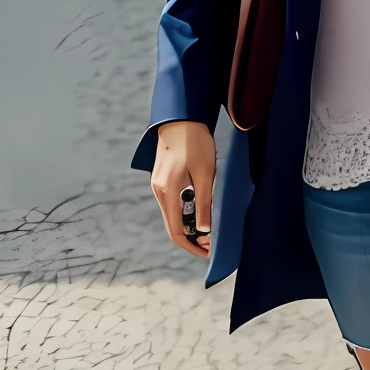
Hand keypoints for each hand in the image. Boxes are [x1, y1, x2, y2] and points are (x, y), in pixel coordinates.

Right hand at [151, 120, 214, 258]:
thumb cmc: (196, 143)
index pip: (176, 231)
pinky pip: (171, 203)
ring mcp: (158, 185)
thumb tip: (205, 230)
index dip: (191, 245)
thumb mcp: (205, 174)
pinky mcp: (162, 179)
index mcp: (168, 192)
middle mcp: (158, 191)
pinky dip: (183, 212)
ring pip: (172, 214)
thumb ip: (204, 203)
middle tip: (211, 242)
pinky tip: (198, 209)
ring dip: (188, 224)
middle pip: (172, 225)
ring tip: (208, 226)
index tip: (207, 251)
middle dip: (191, 238)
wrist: (181, 118)